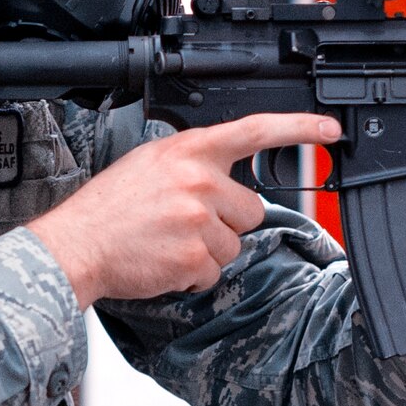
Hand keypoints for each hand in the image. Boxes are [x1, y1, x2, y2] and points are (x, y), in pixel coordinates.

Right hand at [29, 112, 342, 305]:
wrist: (75, 246)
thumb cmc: (108, 209)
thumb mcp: (150, 165)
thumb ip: (193, 165)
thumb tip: (226, 180)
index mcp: (189, 150)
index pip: (255, 130)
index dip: (299, 128)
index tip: (330, 130)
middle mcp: (199, 179)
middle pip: (251, 209)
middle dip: (226, 224)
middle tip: (184, 225)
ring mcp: (200, 219)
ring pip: (234, 246)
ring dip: (207, 253)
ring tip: (167, 244)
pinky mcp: (197, 256)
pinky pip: (214, 274)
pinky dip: (192, 277)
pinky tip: (163, 262)